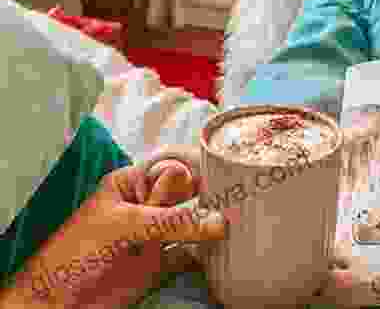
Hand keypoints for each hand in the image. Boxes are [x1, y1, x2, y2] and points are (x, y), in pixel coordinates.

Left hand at [3, 150, 226, 308]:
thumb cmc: (73, 254)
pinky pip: (190, 255)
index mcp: (132, 184)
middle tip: (239, 199)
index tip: (225, 174)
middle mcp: (147, 206)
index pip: (172, 168)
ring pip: (192, 223)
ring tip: (239, 221)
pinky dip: (207, 253)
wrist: (56, 304)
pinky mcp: (159, 266)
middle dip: (211, 195)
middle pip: (188, 194)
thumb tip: (213, 218)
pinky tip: (224, 249)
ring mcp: (154, 236)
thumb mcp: (123, 226)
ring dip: (213, 223)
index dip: (197, 171)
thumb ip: (167, 220)